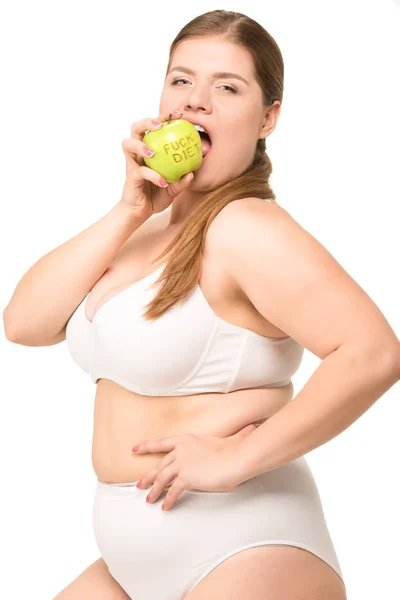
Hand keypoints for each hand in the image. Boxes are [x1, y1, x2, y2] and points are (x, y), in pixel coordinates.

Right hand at [120, 110, 193, 218]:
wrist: (140, 212)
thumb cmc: (156, 196)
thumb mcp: (174, 189)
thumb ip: (182, 181)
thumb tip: (192, 173)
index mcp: (149, 150)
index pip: (154, 128)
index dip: (165, 117)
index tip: (179, 114)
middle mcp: (138, 153)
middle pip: (136, 128)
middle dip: (148, 121)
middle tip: (160, 124)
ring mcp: (132, 163)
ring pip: (128, 144)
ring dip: (140, 144)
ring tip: (152, 151)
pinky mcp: (130, 176)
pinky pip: (140, 172)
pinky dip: (152, 176)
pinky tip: (163, 181)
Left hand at [131, 425, 255, 509]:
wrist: (237, 457)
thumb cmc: (237, 449)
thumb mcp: (232, 439)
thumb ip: (236, 435)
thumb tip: (251, 429)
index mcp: (187, 440)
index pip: (162, 443)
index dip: (147, 446)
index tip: (135, 449)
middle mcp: (181, 450)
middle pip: (160, 464)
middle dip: (148, 475)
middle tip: (140, 484)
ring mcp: (182, 464)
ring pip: (161, 478)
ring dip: (154, 490)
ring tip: (149, 499)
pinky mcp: (186, 478)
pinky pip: (172, 491)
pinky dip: (168, 500)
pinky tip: (166, 507)